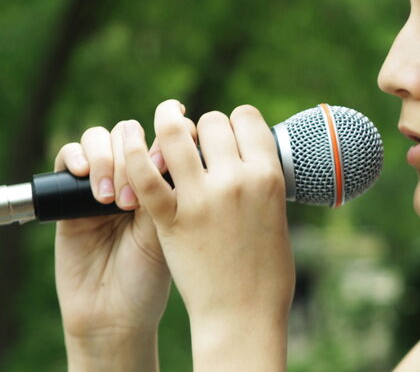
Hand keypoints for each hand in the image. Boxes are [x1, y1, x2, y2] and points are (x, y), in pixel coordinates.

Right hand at [53, 119, 186, 369]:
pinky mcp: (69, 196)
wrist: (115, 313)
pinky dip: (77, 158)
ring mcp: (102, 183)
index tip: (175, 154)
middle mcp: (135, 177)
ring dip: (108, 160)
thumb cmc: (152, 276)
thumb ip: (173, 186)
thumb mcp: (171, 227)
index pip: (167, 136)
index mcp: (165, 181)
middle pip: (132, 132)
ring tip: (112, 200)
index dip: (171, 134)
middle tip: (136, 200)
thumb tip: (182, 142)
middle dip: (135, 156)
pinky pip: (69, 158)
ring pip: (102, 138)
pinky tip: (86, 177)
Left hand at [122, 99, 294, 370]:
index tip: (227, 132)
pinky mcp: (170, 219)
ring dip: (165, 122)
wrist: (244, 313)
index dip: (234, 120)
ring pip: (174, 134)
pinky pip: (145, 175)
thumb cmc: (266, 270)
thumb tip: (245, 156)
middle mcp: (237, 179)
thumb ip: (260, 181)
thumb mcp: (276, 214)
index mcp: (269, 176)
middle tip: (196, 144)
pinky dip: (133, 156)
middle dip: (202, 126)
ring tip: (159, 124)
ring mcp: (202, 198)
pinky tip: (130, 149)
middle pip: (211, 121)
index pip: (247, 118)